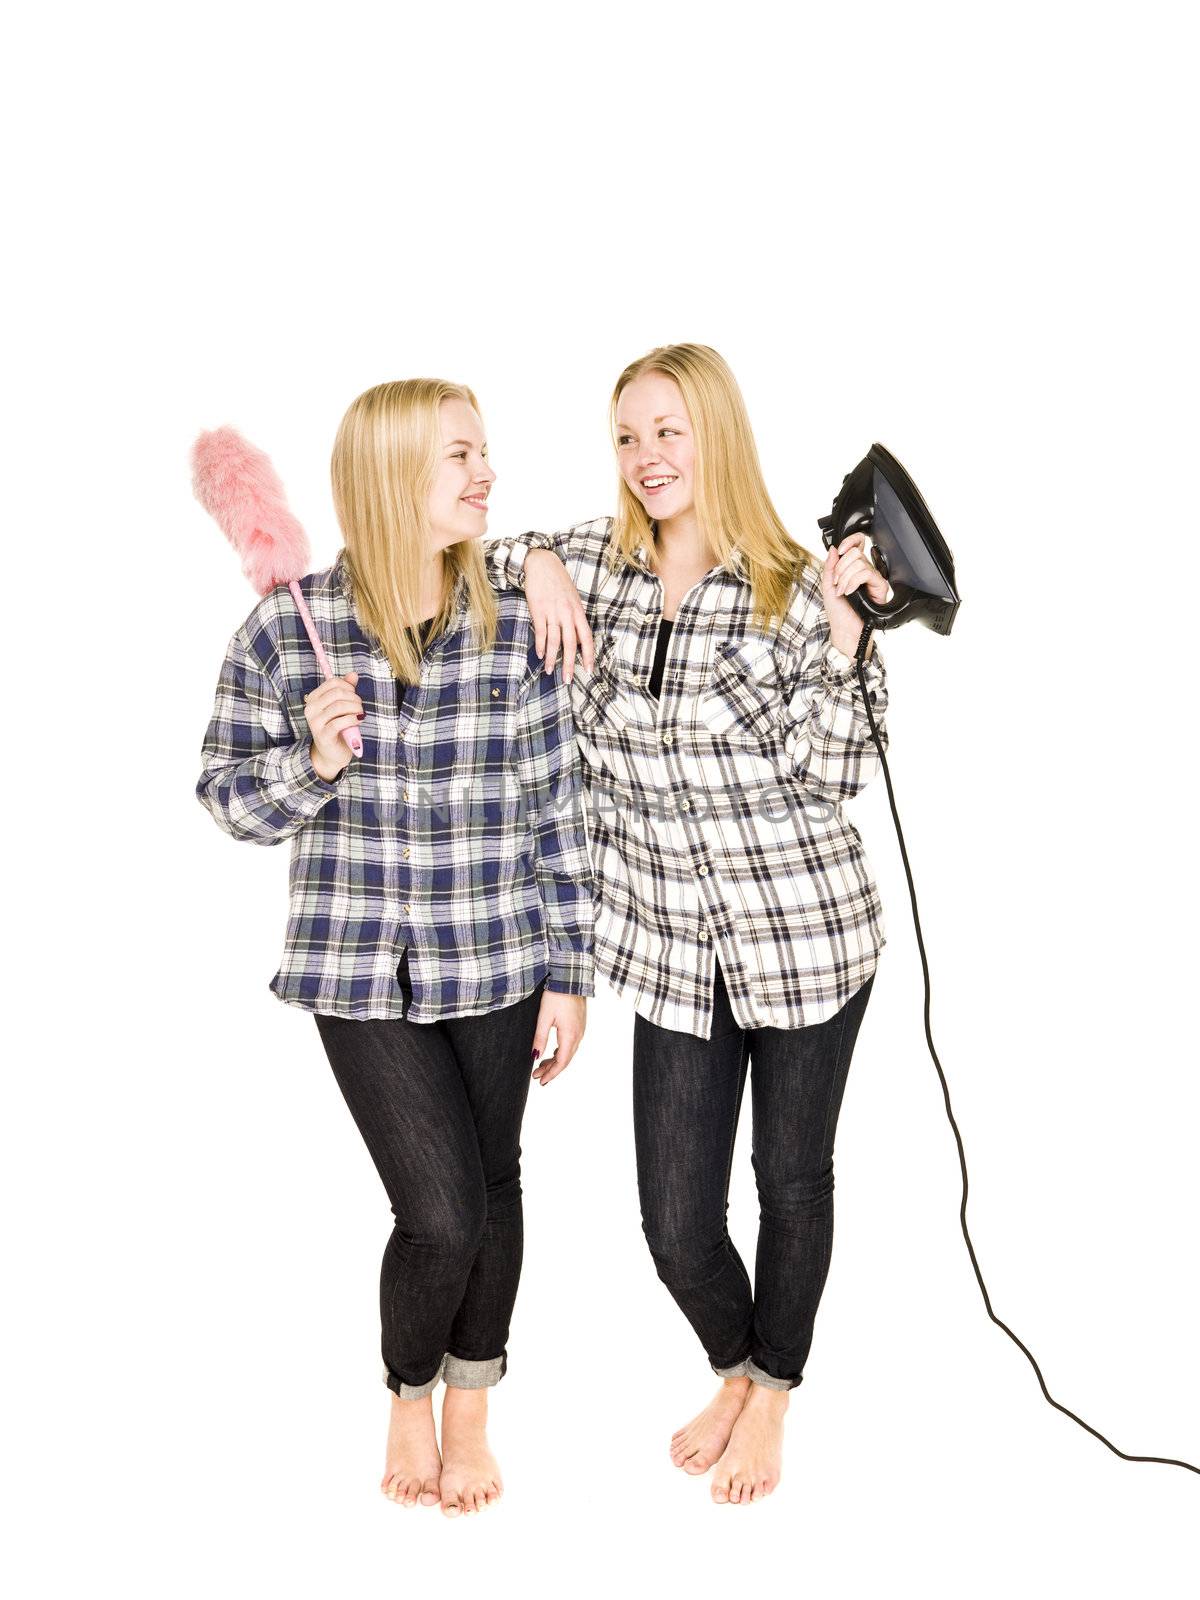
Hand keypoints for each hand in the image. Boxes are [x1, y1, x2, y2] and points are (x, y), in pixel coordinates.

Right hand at [304, 671, 363, 779]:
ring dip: (356, 709)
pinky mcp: (323, 735)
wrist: (332, 753)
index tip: (355, 696)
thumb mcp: (342, 707)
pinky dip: (353, 719)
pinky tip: (358, 721)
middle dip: (354, 698)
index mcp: (313, 698)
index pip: (333, 682)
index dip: (349, 687)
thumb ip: (347, 690)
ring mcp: (315, 722)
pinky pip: (340, 722)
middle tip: (359, 707)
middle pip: (337, 693)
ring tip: (360, 715)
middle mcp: (311, 709)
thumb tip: (354, 674)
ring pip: (340, 706)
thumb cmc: (338, 728)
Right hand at [524, 550, 593, 681]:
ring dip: (551, 658)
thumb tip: (577, 639)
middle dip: (569, 664)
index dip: (589, 655)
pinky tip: (540, 655)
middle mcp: (567, 614)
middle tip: (567, 680)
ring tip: (549, 671)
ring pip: (554, 641)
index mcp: (578, 611)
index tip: (589, 670)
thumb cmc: (559, 582)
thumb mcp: (573, 599)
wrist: (542, 564)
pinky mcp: (538, 610)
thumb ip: (575, 618)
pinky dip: (540, 645)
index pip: (587, 638)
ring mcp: (552, 612)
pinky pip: (540, 632)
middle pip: (570, 644)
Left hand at [531, 990, 586, 1085]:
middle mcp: (578, 1034)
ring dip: (555, 1061)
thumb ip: (540, 1038)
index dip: (551, 1073)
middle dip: (551, 1069)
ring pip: (568, 1052)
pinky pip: (571, 1044)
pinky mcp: (579, 1024)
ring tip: (541, 1066)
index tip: (540, 1081)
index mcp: (570, 1035)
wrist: (571, 977)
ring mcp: (581, 1029)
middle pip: (565, 1059)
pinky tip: (552, 1052)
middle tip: (537, 1075)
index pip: (561, 1062)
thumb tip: (535, 1056)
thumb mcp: (544, 1017)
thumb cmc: (557, 994)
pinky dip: (560, 1051)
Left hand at [821, 533, 891, 657]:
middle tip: (837, 582)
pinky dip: (854, 581)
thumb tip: (834, 549)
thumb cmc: (838, 612)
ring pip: (860, 563)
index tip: (840, 551)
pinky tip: (850, 592)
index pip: (857, 544)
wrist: (844, 629)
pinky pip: (867, 573)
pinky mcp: (879, 586)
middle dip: (841, 568)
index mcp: (852, 568)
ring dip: (845, 577)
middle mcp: (864, 571)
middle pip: (856, 553)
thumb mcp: (827, 585)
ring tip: (842, 591)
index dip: (850, 541)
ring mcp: (872, 578)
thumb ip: (830, 566)